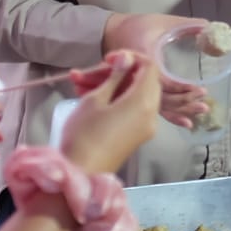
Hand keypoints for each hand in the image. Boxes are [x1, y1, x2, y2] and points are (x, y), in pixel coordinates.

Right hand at [60, 51, 160, 173]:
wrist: (80, 173)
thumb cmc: (83, 133)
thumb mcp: (95, 99)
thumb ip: (114, 76)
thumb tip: (126, 59)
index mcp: (143, 102)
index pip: (150, 67)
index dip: (131, 57)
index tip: (108, 59)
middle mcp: (151, 115)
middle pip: (145, 82)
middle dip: (120, 72)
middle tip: (93, 74)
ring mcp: (146, 127)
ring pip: (136, 96)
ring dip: (113, 86)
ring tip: (79, 84)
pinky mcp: (136, 136)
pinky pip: (132, 110)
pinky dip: (116, 100)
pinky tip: (89, 97)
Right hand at [103, 12, 211, 125]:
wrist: (109, 34)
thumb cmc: (134, 27)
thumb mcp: (160, 22)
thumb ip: (185, 25)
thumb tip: (209, 27)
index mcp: (144, 61)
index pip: (164, 81)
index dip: (181, 87)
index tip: (200, 89)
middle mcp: (139, 81)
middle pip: (164, 98)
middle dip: (186, 101)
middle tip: (204, 100)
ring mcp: (137, 91)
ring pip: (162, 107)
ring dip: (182, 111)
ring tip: (202, 110)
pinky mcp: (138, 95)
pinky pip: (156, 109)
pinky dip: (172, 116)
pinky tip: (187, 122)